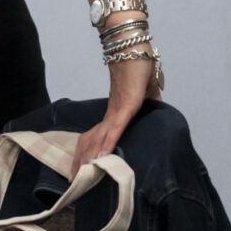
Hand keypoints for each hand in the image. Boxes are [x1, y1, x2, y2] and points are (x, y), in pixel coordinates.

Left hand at [69, 55, 154, 171]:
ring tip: (83, 179)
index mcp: (114, 114)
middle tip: (73, 184)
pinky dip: (108, 143)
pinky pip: (115, 128)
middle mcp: (110, 114)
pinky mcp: (126, 105)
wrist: (134, 47)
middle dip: (81, 163)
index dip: (88, 154)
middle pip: (90, 143)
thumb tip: (157, 111)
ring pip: (98, 139)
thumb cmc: (139, 66)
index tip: (82, 171)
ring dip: (90, 159)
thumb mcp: (148, 93)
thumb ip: (151, 104)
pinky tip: (102, 158)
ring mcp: (116, 110)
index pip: (96, 138)